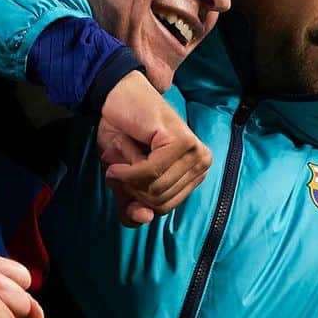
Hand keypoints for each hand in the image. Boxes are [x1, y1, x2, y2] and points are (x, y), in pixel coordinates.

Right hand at [97, 71, 211, 227]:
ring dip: (128, 172)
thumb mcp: (123, 181)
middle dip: (132, 186)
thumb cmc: (123, 135)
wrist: (116, 98)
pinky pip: (150, 172)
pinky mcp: (183, 142)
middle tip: (125, 160)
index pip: (164, 209)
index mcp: (194, 175)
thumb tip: (145, 219)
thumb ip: (132, 205)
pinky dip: (128, 166)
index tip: (126, 174)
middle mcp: (201, 164)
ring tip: (127, 149)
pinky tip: (122, 148)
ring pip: (155, 189)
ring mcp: (195, 152)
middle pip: (160, 202)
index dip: (136, 197)